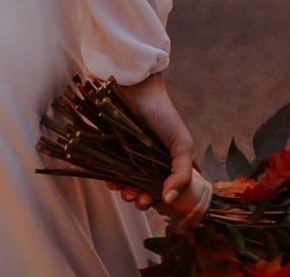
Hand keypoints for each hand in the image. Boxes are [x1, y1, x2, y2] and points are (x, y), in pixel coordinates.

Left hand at [114, 73, 195, 213]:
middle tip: (137, 199)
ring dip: (125, 192)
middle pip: (141, 190)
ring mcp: (126, 155)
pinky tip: (112, 182)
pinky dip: (110, 179)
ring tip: (125, 192)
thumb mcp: (181, 143)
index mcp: (163, 162)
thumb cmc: (163, 113)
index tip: (152, 203)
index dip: (156, 200)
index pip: (159, 191)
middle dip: (139, 199)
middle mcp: (145, 161)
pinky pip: (108, 169)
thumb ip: (182, 173)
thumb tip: (170, 200)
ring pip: (124, 183)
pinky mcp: (109, 148)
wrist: (137, 86)